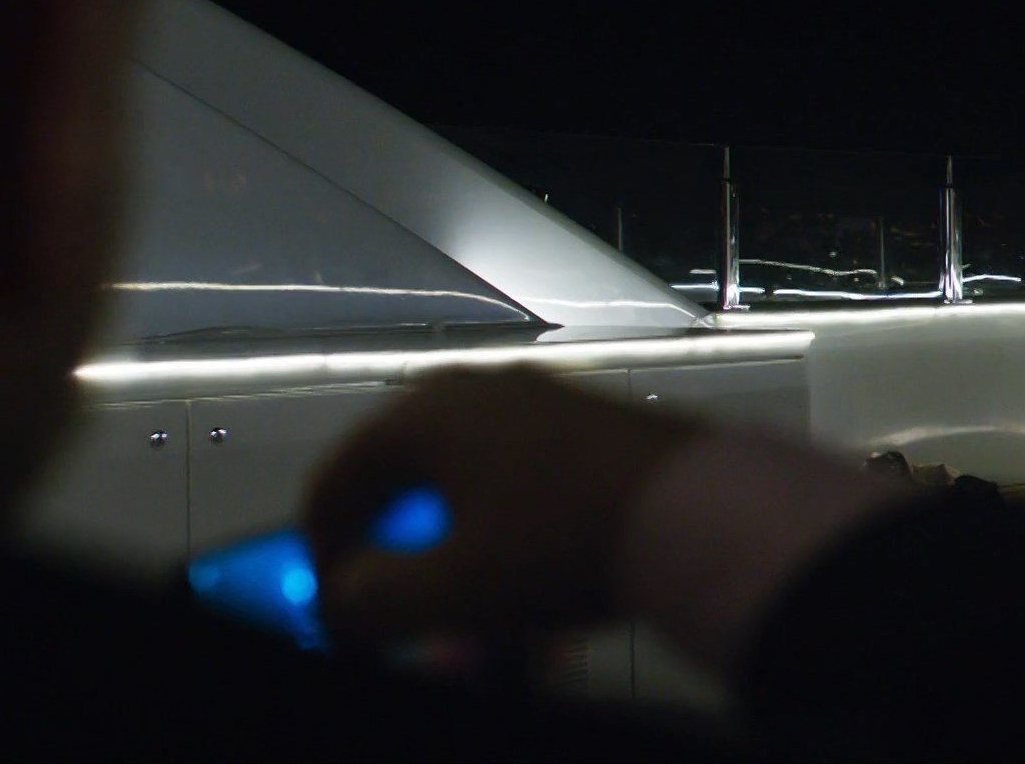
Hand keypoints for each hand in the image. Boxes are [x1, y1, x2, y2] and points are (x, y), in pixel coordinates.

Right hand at [304, 365, 706, 647]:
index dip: (322, 556)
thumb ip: (371, 599)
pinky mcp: (592, 433)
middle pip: (408, 486)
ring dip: (462, 566)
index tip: (337, 615)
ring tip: (483, 630)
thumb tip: (344, 599)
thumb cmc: (558, 544)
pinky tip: (541, 607)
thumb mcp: (450, 590)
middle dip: (402, 563)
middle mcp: (479, 393)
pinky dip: (515, 550)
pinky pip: (526, 494)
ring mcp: (541, 406)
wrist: (702, 511)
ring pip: (472, 497)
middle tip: (406, 618)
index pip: (338, 480)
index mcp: (426, 414)